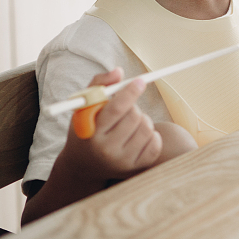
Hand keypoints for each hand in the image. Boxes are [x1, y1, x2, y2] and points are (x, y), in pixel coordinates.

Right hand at [61, 68, 162, 182]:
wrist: (83, 166)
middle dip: (133, 106)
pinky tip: (137, 135)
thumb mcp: (84, 106)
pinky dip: (151, 134)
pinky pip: (156, 142)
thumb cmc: (86, 128)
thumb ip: (99, 84)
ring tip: (129, 124)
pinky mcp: (136, 167)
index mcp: (91, 133)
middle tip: (125, 109)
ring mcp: (122, 161)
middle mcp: (106, 150)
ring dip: (142, 119)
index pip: (116, 109)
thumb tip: (119, 71)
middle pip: (134, 116)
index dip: (131, 92)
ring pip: (147, 127)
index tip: (140, 81)